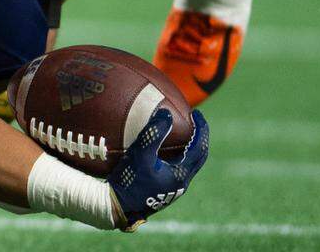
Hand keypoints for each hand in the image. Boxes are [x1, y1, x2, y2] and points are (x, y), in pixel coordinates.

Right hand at [109, 109, 208, 230]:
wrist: (118, 206)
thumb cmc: (130, 180)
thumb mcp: (140, 154)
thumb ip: (154, 133)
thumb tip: (166, 114)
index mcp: (181, 174)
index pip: (200, 148)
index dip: (201, 129)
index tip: (197, 113)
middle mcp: (182, 182)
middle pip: (199, 157)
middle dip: (199, 138)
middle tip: (195, 122)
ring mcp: (173, 188)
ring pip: (189, 164)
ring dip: (189, 148)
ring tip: (182, 134)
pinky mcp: (163, 190)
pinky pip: (177, 169)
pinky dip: (177, 156)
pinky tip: (163, 151)